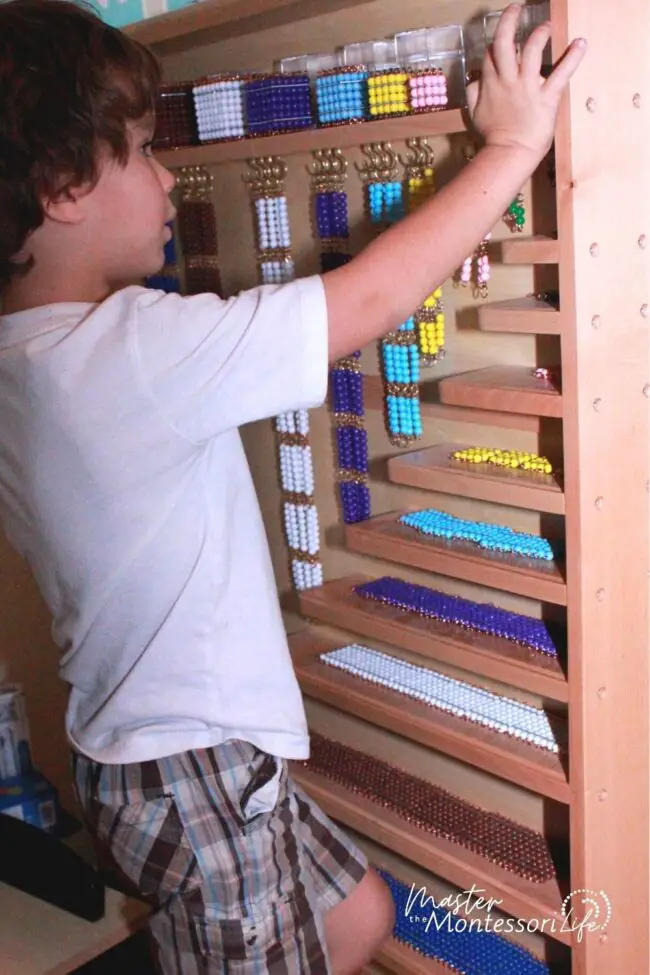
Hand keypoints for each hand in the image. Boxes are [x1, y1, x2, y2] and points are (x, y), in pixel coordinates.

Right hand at [466, 4, 585, 160]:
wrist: (509, 153)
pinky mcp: (547, 97)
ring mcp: (528, 87)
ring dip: (540, 33)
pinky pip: (562, 73)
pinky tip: (581, 42)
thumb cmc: (493, 136)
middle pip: (506, 41)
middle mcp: (508, 79)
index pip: (491, 52)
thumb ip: (474, 92)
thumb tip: (474, 80)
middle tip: (516, 8)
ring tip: (546, 26)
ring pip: (532, 50)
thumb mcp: (475, 113)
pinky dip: (573, 56)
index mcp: (491, 82)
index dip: (495, 43)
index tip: (501, 41)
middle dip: (510, 19)